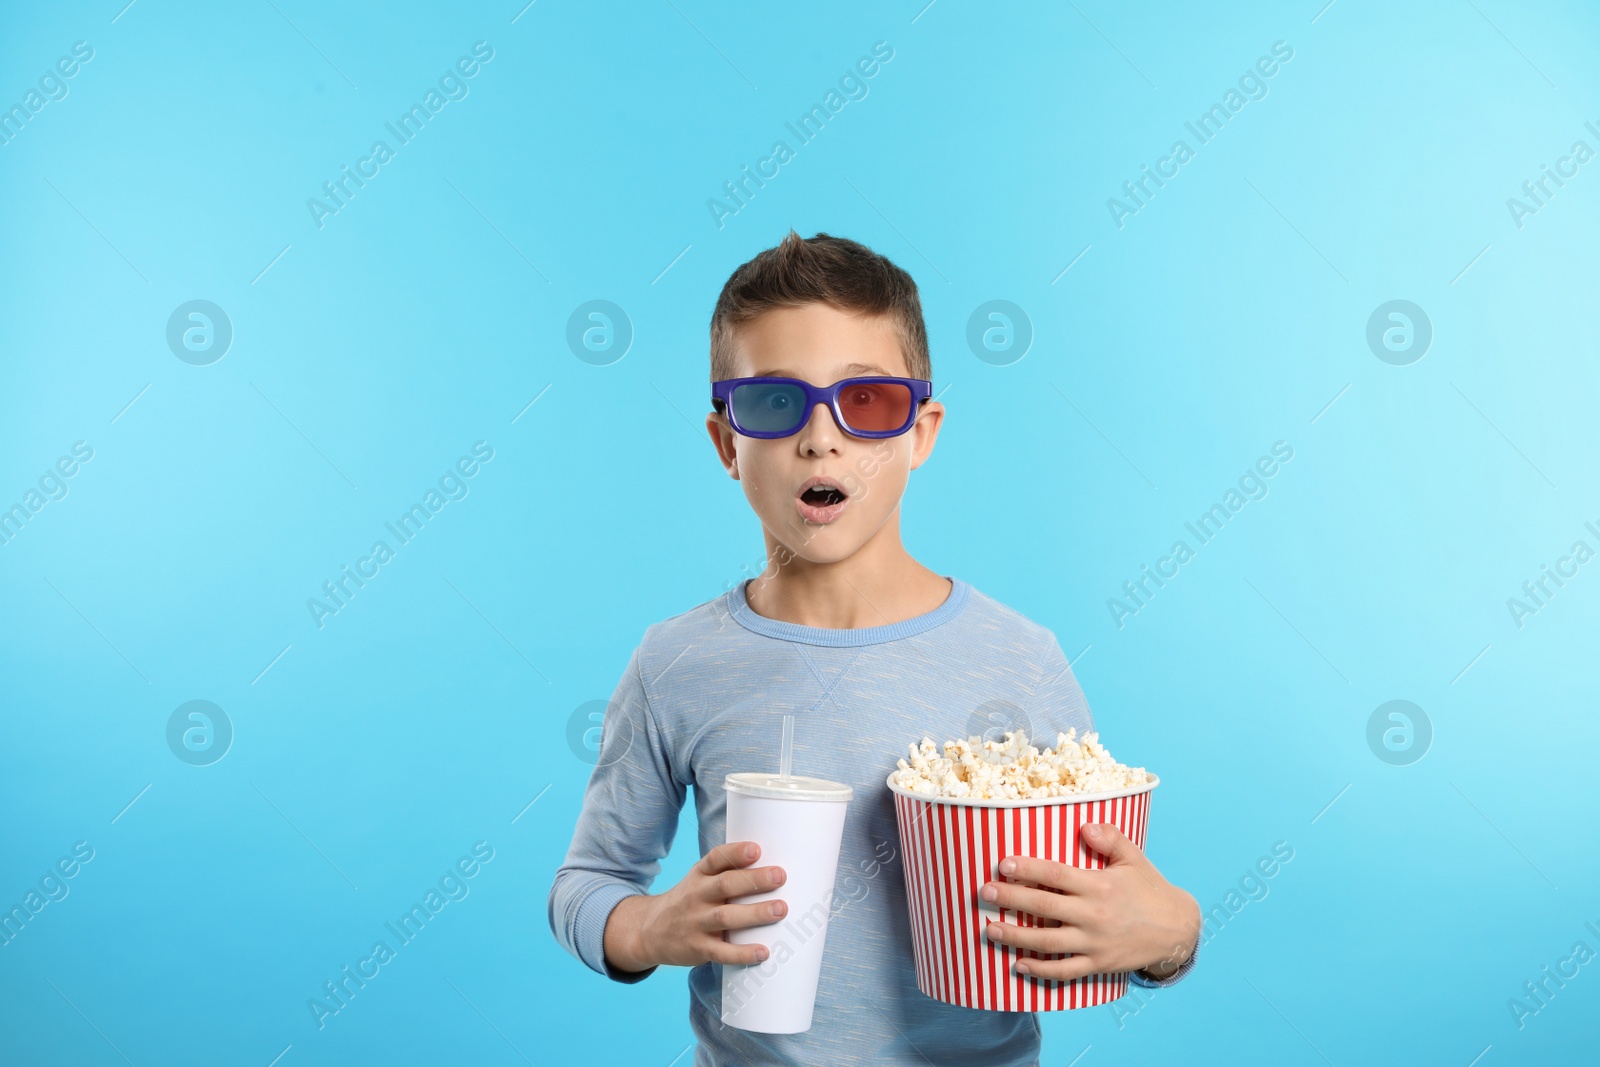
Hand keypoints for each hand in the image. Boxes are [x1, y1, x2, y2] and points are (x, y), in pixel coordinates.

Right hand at [604, 840, 787, 971]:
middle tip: (780, 876)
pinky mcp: (698, 948)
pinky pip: (721, 952)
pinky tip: (763, 952)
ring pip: (725, 917)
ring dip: (754, 913)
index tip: (756, 849)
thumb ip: (727, 873)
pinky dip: (742, 953)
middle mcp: (696, 896)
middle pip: (725, 885)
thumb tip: (772, 868)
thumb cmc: (689, 901)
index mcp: (698, 875)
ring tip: (780, 909)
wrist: (649, 930)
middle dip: (754, 880)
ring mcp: (695, 923)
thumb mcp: (699, 880)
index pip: (715, 859)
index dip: (736, 853)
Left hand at [978, 822, 1199, 981]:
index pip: (1056, 875)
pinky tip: (1018, 965)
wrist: (1177, 930)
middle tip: (984, 893)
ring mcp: (1094, 943)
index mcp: (1100, 886)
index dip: (1027, 870)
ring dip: (1016, 937)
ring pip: (1048, 942)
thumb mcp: (1134, 858)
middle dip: (1011, 899)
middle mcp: (1094, 915)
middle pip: (1044, 908)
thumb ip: (1110, 838)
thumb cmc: (1150, 890)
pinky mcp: (1098, 965)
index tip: (1003, 865)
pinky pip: (1064, 971)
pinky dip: (1040, 971)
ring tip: (990, 929)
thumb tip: (1084, 825)